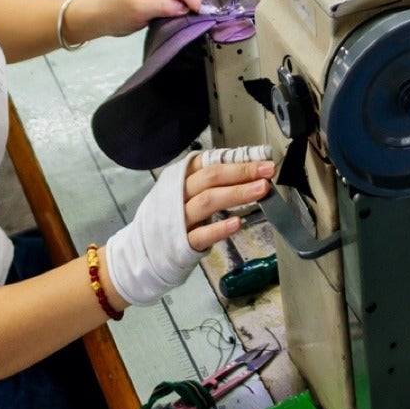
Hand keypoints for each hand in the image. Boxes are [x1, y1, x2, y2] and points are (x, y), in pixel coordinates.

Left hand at [68, 0, 202, 43]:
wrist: (101, 16)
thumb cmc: (117, 13)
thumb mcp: (138, 11)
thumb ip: (162, 7)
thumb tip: (184, 7)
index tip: (206, 13)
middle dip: (198, 0)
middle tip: (211, 16)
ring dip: (194, 3)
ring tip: (206, 17)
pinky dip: (187, 6)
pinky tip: (193, 15)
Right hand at [102, 147, 274, 305]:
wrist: (141, 250)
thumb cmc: (171, 216)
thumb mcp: (184, 192)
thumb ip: (211, 180)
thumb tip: (250, 168)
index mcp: (180, 178)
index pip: (209, 162)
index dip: (236, 159)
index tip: (262, 158)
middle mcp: (178, 194)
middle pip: (211, 178)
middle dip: (242, 172)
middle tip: (268, 171)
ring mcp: (178, 219)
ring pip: (208, 201)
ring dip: (237, 194)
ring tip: (262, 190)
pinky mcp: (181, 243)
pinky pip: (201, 234)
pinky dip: (219, 228)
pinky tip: (238, 223)